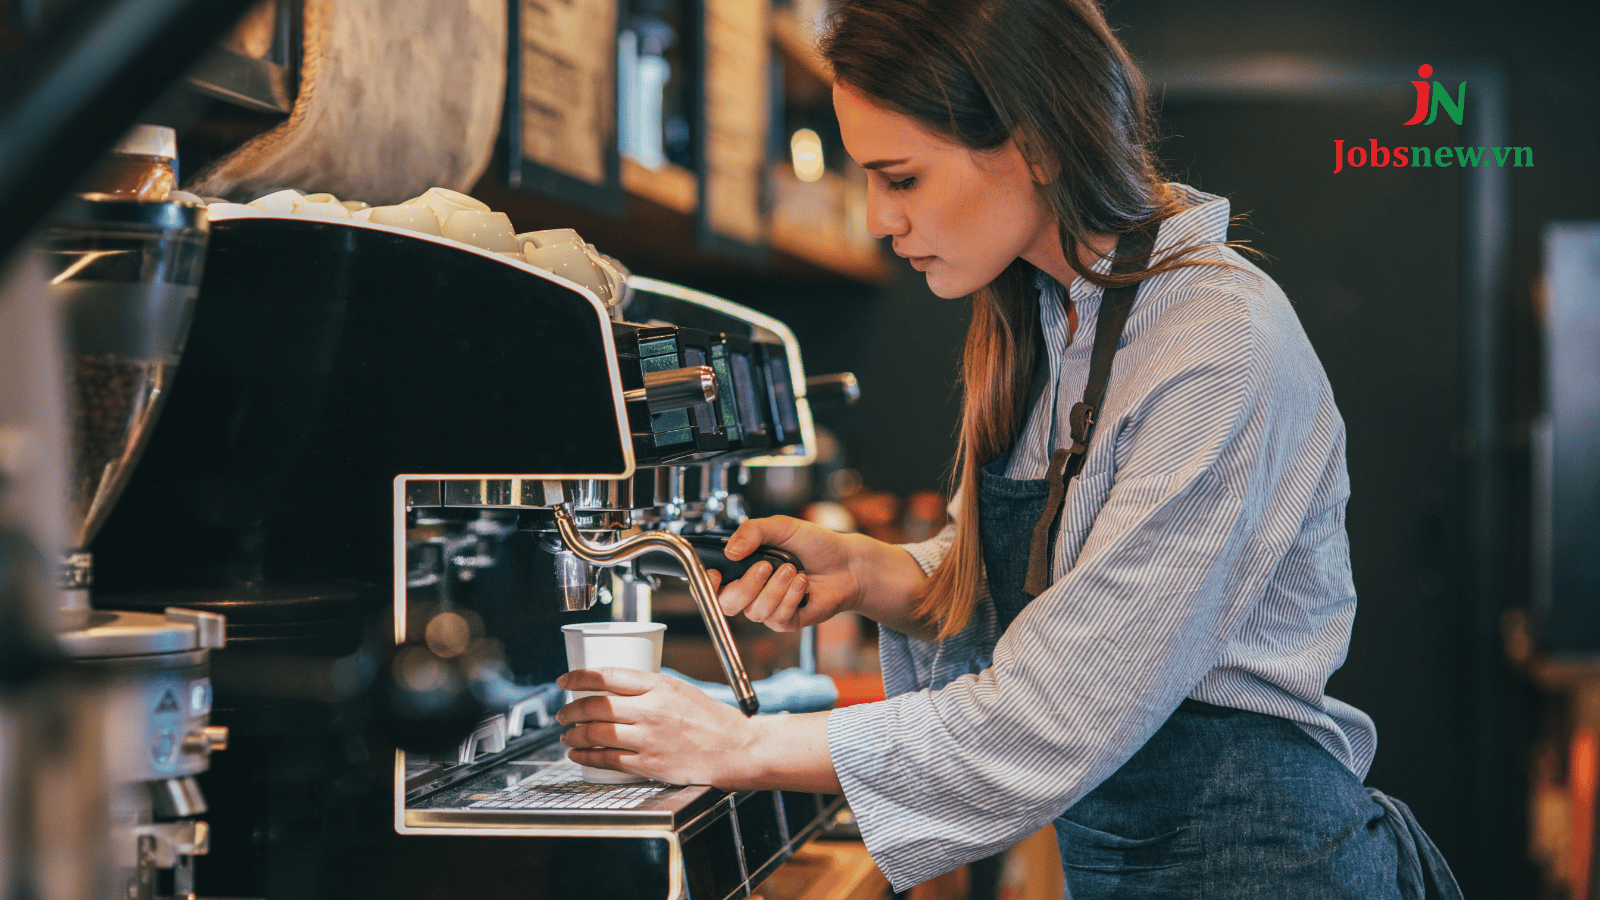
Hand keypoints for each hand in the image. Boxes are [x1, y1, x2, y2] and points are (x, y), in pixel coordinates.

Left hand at [556, 668, 756, 785]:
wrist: (733, 749)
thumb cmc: (710, 719)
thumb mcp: (680, 690)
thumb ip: (649, 688)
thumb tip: (614, 689)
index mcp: (659, 686)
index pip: (607, 676)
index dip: (579, 677)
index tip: (564, 680)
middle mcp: (650, 711)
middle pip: (596, 706)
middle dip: (570, 710)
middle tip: (562, 713)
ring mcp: (648, 739)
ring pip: (596, 733)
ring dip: (574, 735)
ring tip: (567, 736)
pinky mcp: (648, 763)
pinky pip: (607, 759)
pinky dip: (586, 757)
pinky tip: (579, 755)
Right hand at [712, 516, 862, 630]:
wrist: (847, 563)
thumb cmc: (815, 544)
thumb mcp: (781, 527)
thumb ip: (752, 531)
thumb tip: (730, 550)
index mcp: (743, 568)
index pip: (711, 585)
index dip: (707, 584)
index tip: (716, 574)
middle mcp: (752, 591)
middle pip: (727, 603)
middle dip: (746, 585)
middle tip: (766, 566)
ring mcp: (768, 608)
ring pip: (754, 611)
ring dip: (776, 588)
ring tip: (794, 570)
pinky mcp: (787, 622)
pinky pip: (777, 618)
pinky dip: (791, 597)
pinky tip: (803, 583)